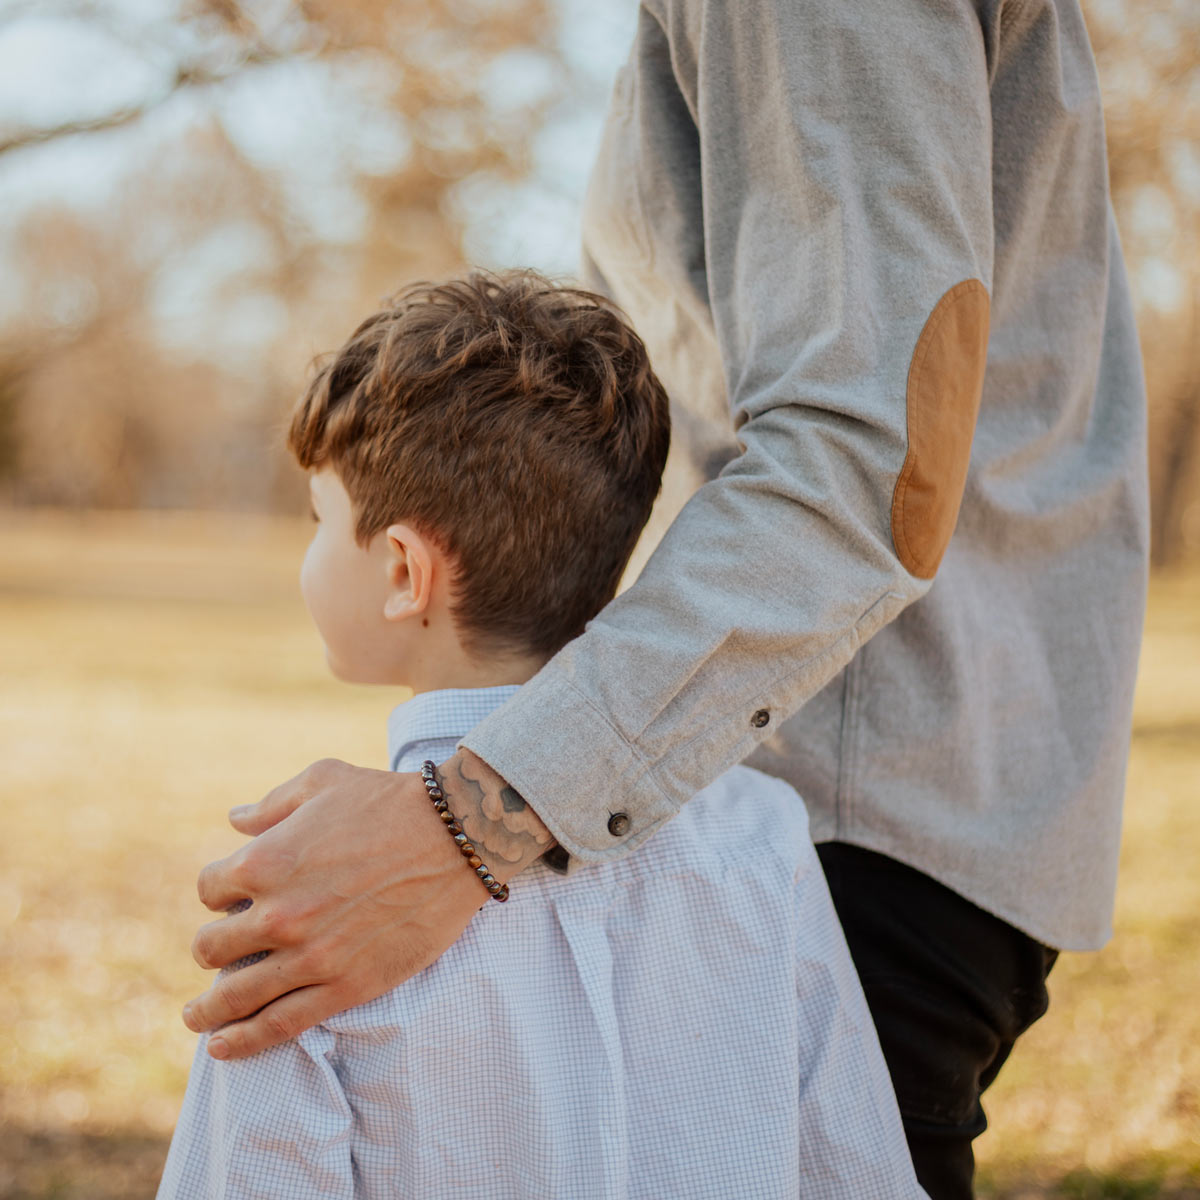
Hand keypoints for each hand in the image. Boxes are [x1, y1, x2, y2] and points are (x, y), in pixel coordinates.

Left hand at [183, 750, 552, 1058]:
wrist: (457, 838)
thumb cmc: (390, 800)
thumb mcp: (324, 781)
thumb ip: (272, 805)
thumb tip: (236, 820)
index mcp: (265, 861)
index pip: (210, 890)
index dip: (218, 891)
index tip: (232, 896)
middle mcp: (278, 915)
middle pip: (211, 947)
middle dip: (212, 947)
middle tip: (221, 950)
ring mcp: (310, 957)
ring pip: (234, 997)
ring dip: (207, 1009)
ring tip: (196, 1018)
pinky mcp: (345, 987)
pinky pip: (279, 1025)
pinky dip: (242, 1041)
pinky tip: (221, 1046)